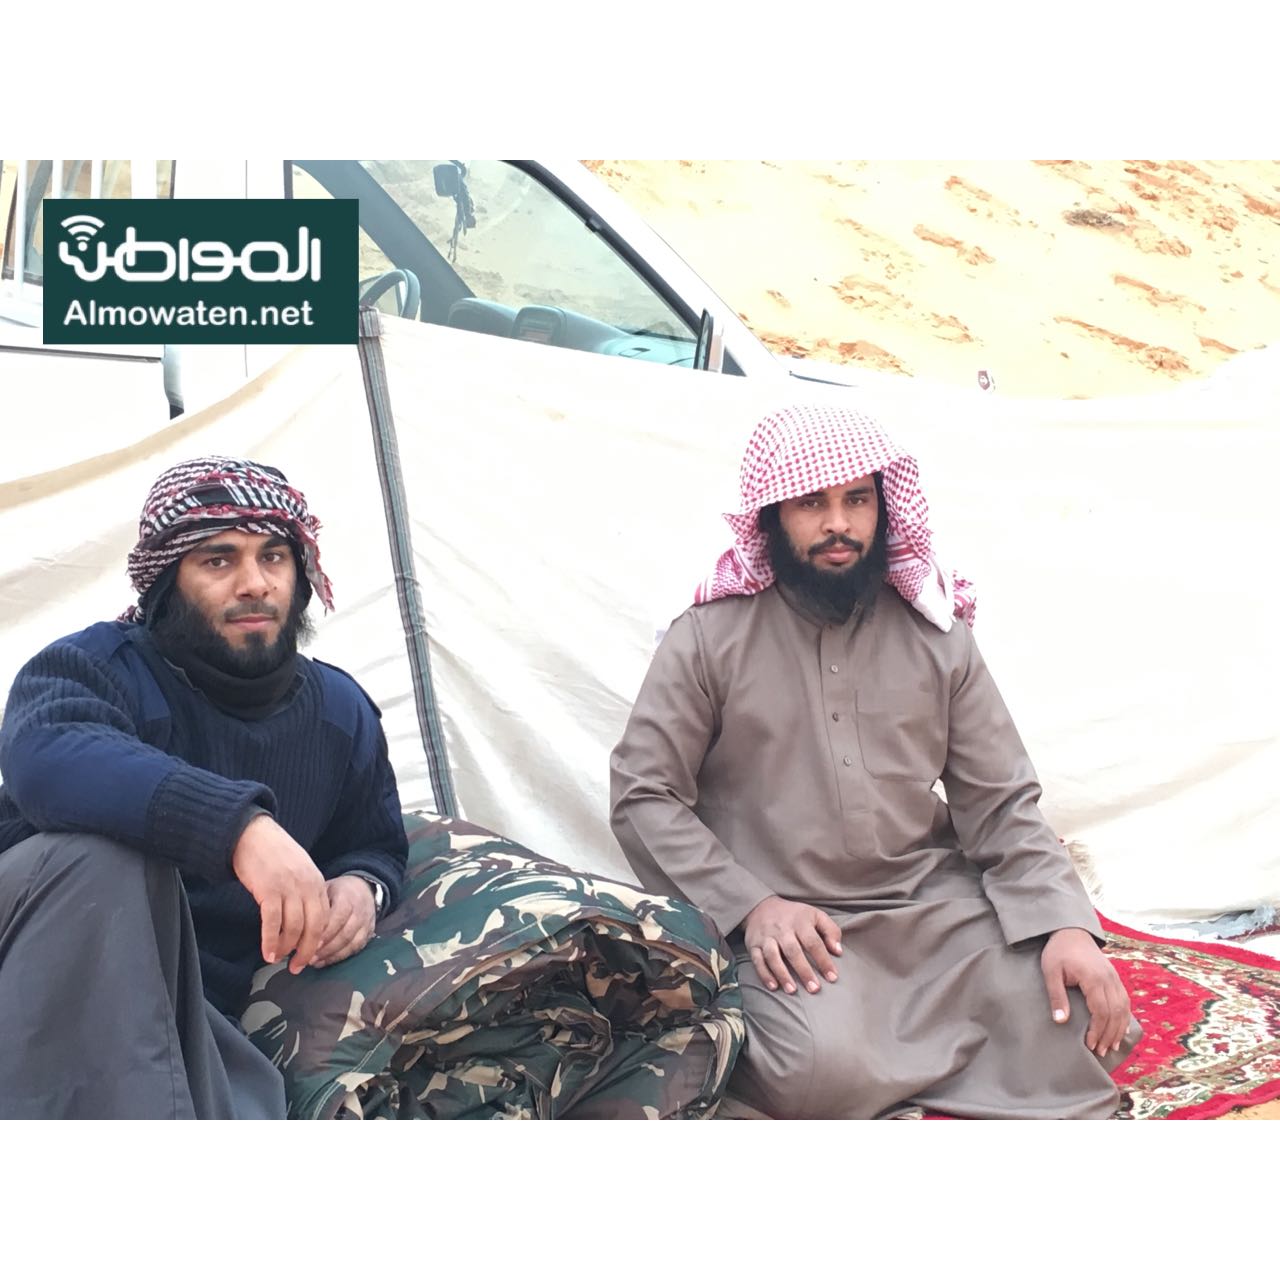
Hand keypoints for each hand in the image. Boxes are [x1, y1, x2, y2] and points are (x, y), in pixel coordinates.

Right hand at [232, 814, 328, 974]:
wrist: (253, 834)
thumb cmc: (275, 855)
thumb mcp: (300, 871)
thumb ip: (306, 893)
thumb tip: (306, 923)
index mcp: (318, 883)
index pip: (325, 919)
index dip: (319, 941)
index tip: (311, 955)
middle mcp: (307, 886)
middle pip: (314, 927)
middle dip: (307, 951)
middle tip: (297, 967)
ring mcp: (289, 888)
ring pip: (293, 928)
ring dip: (286, 948)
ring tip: (278, 959)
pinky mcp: (268, 890)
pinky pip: (272, 923)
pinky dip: (270, 941)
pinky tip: (267, 953)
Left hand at [311, 876, 377, 968]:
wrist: (364, 890)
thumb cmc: (338, 891)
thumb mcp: (325, 889)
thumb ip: (314, 905)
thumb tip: (293, 924)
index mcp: (347, 897)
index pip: (337, 917)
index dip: (324, 932)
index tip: (307, 941)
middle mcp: (359, 911)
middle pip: (344, 933)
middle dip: (324, 947)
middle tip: (305, 956)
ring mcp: (365, 924)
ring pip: (349, 944)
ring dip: (329, 955)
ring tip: (312, 961)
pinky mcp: (367, 935)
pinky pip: (354, 950)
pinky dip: (337, 958)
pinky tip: (322, 962)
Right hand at [743, 895, 841, 994]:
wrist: (761, 906)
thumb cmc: (794, 916)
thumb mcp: (815, 915)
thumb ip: (831, 931)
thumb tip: (838, 952)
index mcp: (800, 922)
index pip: (813, 942)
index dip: (823, 960)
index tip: (832, 977)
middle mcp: (782, 929)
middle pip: (793, 951)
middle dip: (804, 971)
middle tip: (814, 989)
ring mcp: (766, 937)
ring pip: (773, 956)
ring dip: (782, 974)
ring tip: (792, 991)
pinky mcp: (753, 944)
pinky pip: (757, 960)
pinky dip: (764, 974)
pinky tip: (774, 987)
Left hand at [1041, 926, 1131, 1055]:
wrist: (1071, 931)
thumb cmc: (1058, 951)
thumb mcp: (1051, 972)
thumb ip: (1057, 996)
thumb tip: (1061, 1021)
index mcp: (1094, 978)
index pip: (1101, 1011)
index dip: (1097, 1031)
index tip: (1090, 1045)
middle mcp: (1109, 979)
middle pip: (1115, 1013)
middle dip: (1109, 1035)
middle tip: (1101, 1052)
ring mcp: (1114, 978)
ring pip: (1123, 1008)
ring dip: (1119, 1029)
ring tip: (1112, 1046)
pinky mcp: (1115, 977)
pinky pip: (1125, 1000)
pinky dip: (1125, 1017)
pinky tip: (1121, 1030)